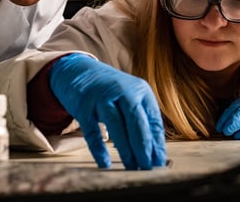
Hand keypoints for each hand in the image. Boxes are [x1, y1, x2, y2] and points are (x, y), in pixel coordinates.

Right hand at [49, 53, 165, 169]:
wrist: (80, 71)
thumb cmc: (111, 91)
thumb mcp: (131, 98)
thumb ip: (142, 121)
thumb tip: (154, 154)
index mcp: (140, 90)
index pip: (153, 120)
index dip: (157, 143)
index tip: (159, 163)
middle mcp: (123, 91)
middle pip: (137, 122)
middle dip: (144, 148)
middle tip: (147, 168)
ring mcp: (102, 98)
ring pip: (117, 126)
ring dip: (126, 149)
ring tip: (132, 167)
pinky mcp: (83, 106)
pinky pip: (92, 131)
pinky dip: (99, 148)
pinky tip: (105, 163)